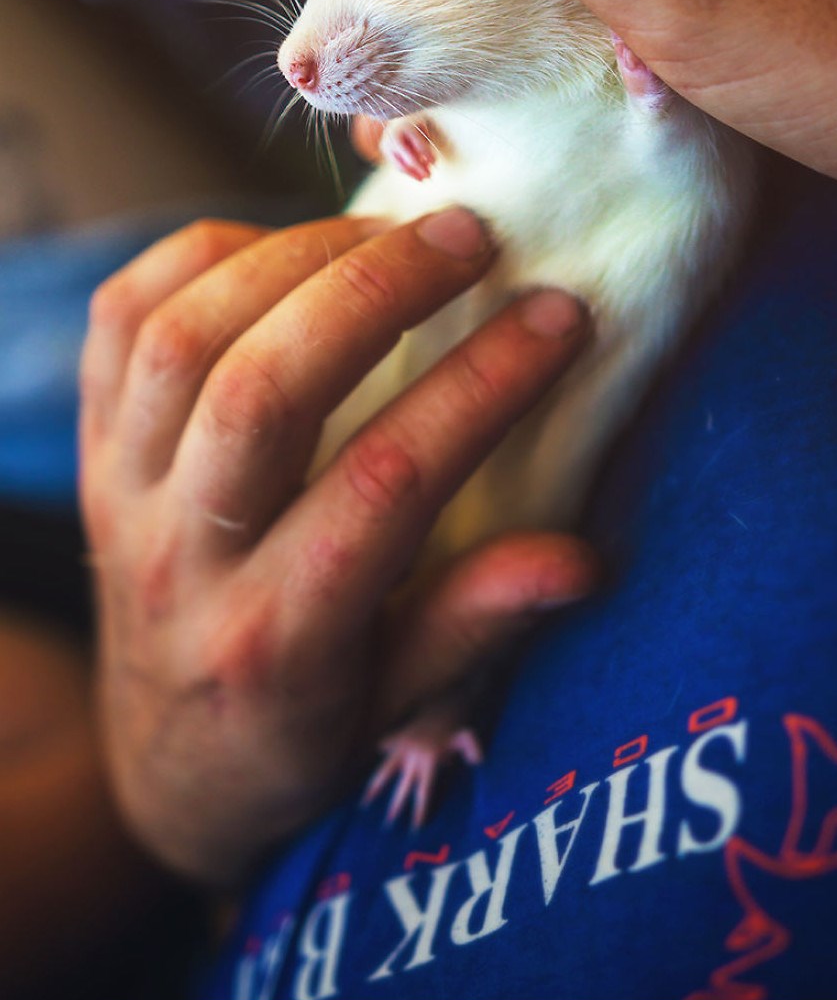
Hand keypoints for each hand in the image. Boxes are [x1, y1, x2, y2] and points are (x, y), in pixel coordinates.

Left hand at [77, 191, 582, 891]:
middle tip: (472, 236)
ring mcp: (121, 500)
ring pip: (183, 338)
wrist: (167, 764)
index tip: (561, 318)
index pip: (383, 486)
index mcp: (278, 641)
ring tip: (388, 235)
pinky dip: (200, 258)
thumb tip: (581, 562)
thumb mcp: (400, 705)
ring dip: (294, 256)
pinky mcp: (91, 451)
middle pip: (263, 390)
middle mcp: (185, 564)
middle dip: (377, 289)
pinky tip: (285, 250)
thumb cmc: (306, 730)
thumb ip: (477, 624)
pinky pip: (121, 319)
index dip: (481, 387)